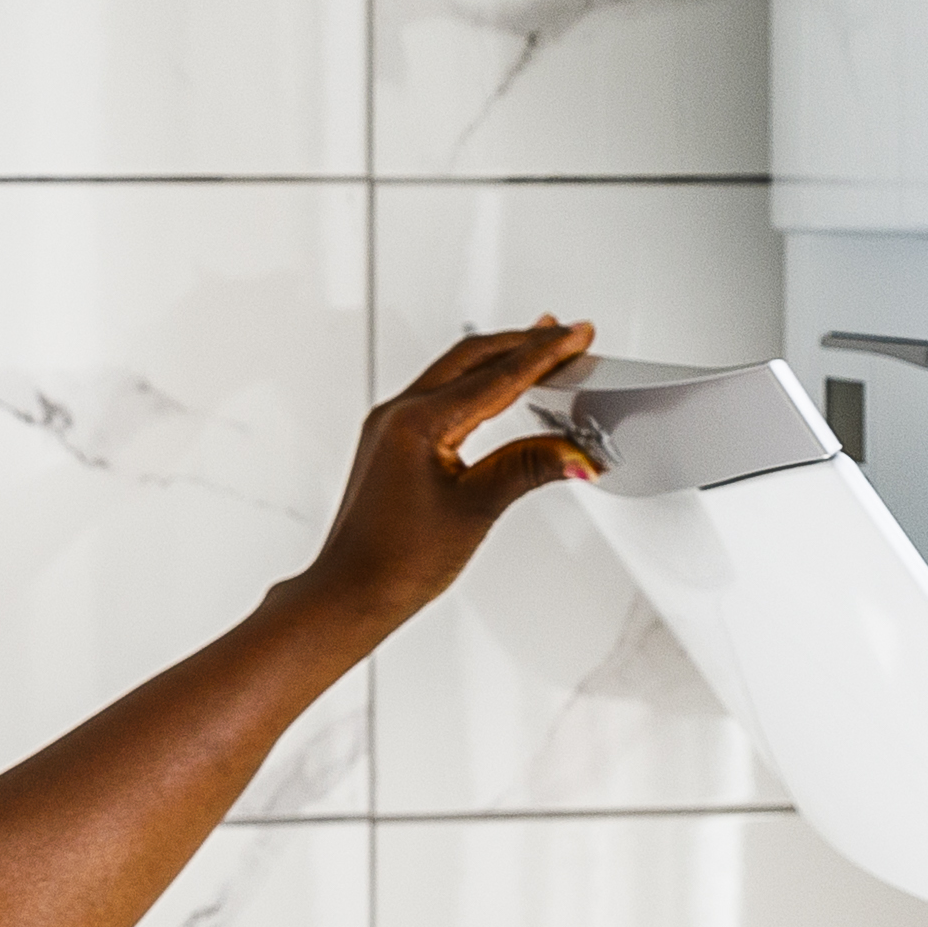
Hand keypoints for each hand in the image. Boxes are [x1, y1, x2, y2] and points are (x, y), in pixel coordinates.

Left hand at [288, 317, 602, 637]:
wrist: (350, 593)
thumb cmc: (396, 561)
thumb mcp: (476, 509)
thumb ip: (527, 469)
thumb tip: (574, 454)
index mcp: (418, 422)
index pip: (497, 376)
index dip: (544, 354)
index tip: (577, 335)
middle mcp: (397, 414)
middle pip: (473, 358)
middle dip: (523, 342)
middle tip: (566, 334)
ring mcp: (389, 425)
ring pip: (454, 372)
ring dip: (499, 357)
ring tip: (537, 347)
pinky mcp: (389, 441)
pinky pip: (439, 393)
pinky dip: (475, 382)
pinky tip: (493, 385)